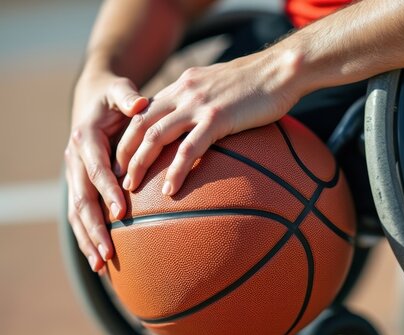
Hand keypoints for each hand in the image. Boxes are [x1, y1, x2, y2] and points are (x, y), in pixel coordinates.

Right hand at [65, 71, 147, 271]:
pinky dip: (88, 236)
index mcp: (85, 139)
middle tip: (108, 254)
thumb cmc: (114, 96)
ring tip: (102, 266)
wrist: (92, 99)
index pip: (96, 169)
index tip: (121, 212)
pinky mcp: (80, 185)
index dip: (107, 190)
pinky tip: (101, 259)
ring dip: (88, 240)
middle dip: (94, 228)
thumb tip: (140, 103)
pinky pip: (81, 214)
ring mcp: (74, 175)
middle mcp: (74, 160)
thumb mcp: (119, 90)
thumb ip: (128, 97)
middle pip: (82, 200)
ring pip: (77, 213)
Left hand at [115, 50, 301, 195]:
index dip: (128, 135)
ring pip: (155, 136)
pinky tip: (170, 190)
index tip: (122, 157)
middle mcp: (183, 92)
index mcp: (183, 85)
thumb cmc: (259, 82)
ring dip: (139, 163)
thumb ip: (206, 101)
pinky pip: (188, 149)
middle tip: (118, 177)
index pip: (144, 111)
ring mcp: (198, 105)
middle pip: (140, 124)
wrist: (280, 70)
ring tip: (131, 187)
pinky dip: (175, 171)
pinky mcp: (217, 118)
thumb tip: (202, 123)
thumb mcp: (222, 86)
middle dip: (123, 152)